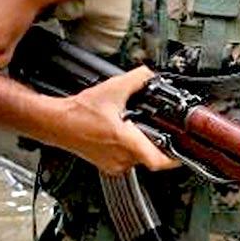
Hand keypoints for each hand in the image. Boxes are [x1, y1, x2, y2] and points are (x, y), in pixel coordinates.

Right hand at [60, 67, 180, 175]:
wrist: (56, 122)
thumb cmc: (78, 112)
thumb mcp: (113, 88)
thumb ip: (137, 79)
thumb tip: (149, 75)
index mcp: (125, 141)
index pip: (158, 161)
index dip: (174, 159)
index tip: (183, 154)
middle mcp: (121, 157)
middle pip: (150, 155)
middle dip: (155, 141)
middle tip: (154, 128)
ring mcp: (113, 164)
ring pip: (138, 158)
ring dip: (141, 144)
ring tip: (135, 129)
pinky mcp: (106, 165)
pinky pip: (126, 160)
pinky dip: (129, 148)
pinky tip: (122, 133)